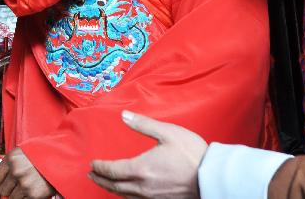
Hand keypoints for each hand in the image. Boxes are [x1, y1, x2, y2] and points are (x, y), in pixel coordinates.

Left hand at [0, 147, 55, 198]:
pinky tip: (32, 191)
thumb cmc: (46, 153)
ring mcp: (24, 183)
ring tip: (26, 188)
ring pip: (11, 197)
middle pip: (2, 189)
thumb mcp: (25, 152)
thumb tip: (2, 174)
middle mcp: (16, 171)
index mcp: (12, 158)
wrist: (64, 159)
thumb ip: (13, 162)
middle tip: (14, 189)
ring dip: (17, 195)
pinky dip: (26, 198)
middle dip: (8, 190)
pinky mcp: (33, 194)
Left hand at [89, 110, 207, 198]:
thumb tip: (124, 115)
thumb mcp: (167, 132)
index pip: (112, 170)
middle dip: (100, 180)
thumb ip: (143, 124)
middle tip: (91, 174)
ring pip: (125, 195)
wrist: (213, 178)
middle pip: (114, 186)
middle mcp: (143, 186)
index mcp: (141, 168)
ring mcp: (152, 197)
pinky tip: (127, 192)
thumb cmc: (192, 154)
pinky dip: (127, 195)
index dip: (100, 167)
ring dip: (111, 189)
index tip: (92, 163)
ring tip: (105, 183)